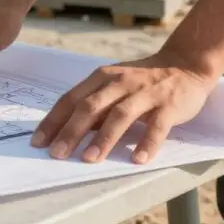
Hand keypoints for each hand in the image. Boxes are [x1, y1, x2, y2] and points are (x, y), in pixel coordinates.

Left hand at [31, 51, 217, 164]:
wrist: (185, 64)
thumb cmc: (141, 80)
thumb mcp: (113, 85)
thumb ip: (93, 105)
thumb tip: (66, 131)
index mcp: (101, 77)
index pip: (71, 99)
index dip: (53, 120)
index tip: (38, 142)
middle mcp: (120, 82)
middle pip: (90, 107)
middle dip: (71, 131)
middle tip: (57, 154)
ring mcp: (145, 93)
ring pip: (120, 115)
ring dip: (103, 138)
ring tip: (89, 159)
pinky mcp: (169, 104)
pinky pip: (157, 125)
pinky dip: (147, 143)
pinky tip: (137, 159)